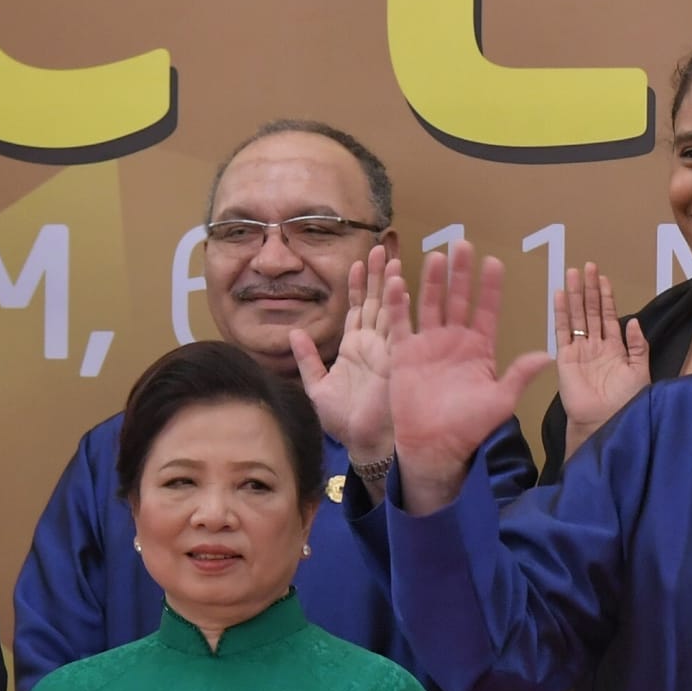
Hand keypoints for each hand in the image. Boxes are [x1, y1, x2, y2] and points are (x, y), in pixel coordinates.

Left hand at [289, 254, 399, 463]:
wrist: (362, 442)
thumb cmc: (343, 421)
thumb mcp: (316, 387)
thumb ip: (306, 359)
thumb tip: (292, 332)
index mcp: (354, 349)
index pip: (357, 309)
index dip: (356, 286)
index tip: (355, 262)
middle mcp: (373, 345)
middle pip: (376, 302)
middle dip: (376, 275)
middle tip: (378, 247)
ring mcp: (386, 350)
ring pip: (389, 309)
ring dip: (390, 284)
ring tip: (389, 258)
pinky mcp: (396, 360)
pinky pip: (398, 328)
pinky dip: (398, 307)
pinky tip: (399, 286)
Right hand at [386, 243, 550, 515]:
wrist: (435, 447)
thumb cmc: (471, 427)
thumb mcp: (501, 400)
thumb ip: (520, 374)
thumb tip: (549, 354)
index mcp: (479, 348)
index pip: (486, 310)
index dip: (490, 287)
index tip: (494, 262)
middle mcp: (454, 340)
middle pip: (458, 299)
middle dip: (461, 273)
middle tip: (463, 244)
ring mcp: (428, 344)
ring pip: (430, 304)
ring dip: (433, 280)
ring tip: (437, 255)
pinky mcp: (404, 353)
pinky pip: (400, 323)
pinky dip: (398, 303)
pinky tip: (398, 281)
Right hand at [554, 264, 649, 451]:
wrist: (606, 422)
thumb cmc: (627, 402)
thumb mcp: (640, 371)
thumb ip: (639, 347)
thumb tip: (635, 321)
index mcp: (615, 349)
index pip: (609, 316)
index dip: (606, 297)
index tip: (602, 277)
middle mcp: (596, 346)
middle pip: (591, 311)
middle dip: (589, 288)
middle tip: (587, 265)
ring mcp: (579, 350)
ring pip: (577, 316)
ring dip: (576, 294)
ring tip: (573, 272)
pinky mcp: (565, 358)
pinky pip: (562, 331)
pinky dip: (561, 312)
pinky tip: (561, 294)